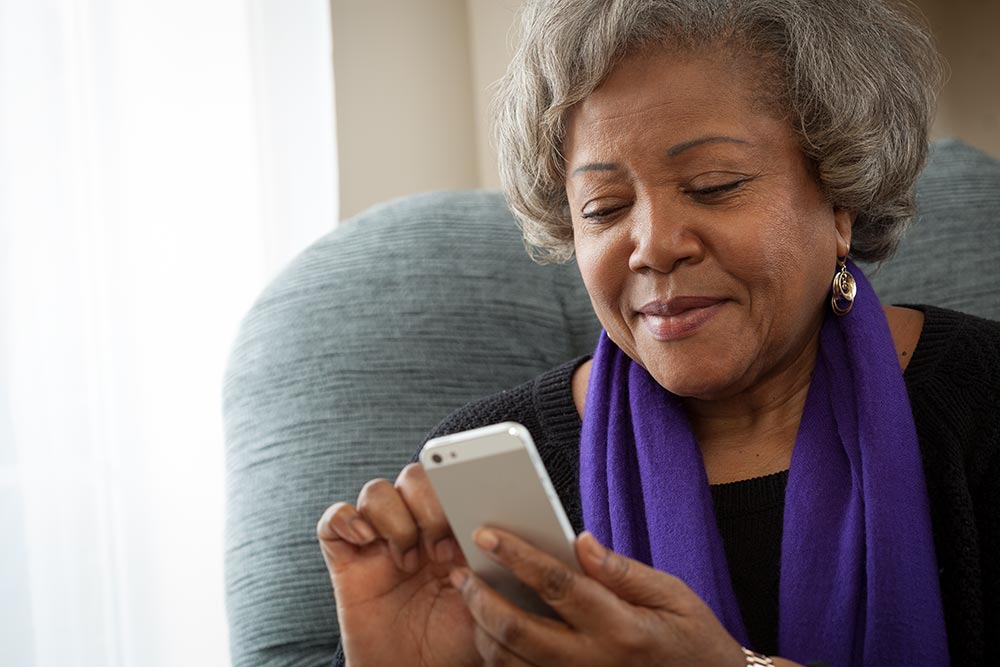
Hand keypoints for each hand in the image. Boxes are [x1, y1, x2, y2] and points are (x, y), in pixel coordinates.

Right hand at [317, 463, 478, 666]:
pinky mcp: (346, 559)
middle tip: (442, 552)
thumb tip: (495, 527)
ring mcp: (378, 541)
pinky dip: (346, 521)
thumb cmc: (456, 641)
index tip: (469, 519)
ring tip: (407, 563)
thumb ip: (491, 562)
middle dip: (428, 506)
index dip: (457, 487)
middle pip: (413, 477)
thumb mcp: (489, 600)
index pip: (450, 478)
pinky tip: (366, 543)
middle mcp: (415, 526)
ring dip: (394, 521)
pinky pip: (333, 519)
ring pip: (375, 491)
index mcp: (453, 527)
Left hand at [451, 527, 748, 665]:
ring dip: (480, 629)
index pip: (557, 584)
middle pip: (519, 631)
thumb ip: (623, 571)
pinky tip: (490, 633)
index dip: (517, 556)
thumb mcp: (674, 596)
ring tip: (469, 597)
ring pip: (510, 663)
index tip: (487, 533)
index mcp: (621, 627)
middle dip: (481, 598)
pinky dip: (498, 659)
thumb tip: (581, 541)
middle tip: (461, 572)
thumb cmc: (694, 642)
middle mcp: (593, 662)